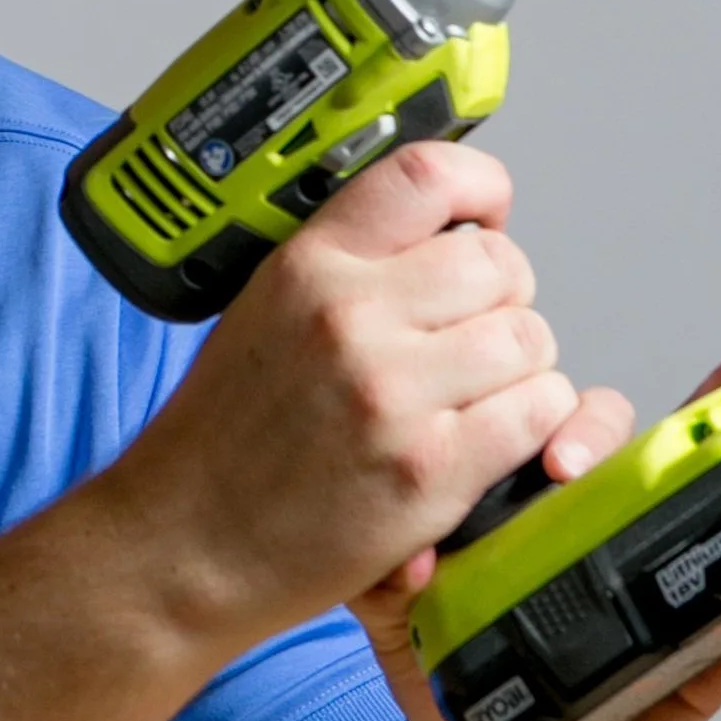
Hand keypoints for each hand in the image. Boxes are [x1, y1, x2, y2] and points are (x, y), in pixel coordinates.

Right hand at [110, 141, 576, 649]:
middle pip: (501, 263)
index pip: (426, 176)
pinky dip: (530, 429)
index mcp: (308, 266)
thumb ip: (344, 269)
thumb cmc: (221, 442)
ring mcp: (391, 392)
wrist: (182, 545)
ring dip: (519, 371)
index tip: (487, 213)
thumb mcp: (262, 313)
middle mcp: (349, 316)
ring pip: (531, 339)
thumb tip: (441, 236)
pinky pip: (538, 413)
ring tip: (472, 399)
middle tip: (470, 338)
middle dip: (504, 299)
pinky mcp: (429, 469)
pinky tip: (482, 443)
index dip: (482, 187)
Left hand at [352, 332, 720, 720]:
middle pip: (688, 447)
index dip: (583, 427)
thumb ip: (396, 580)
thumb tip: (411, 553)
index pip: (585, 433)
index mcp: (558, 505)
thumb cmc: (452, 674)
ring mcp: (681, 589)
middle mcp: (628, 531)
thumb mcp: (407, 620)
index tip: (562, 461)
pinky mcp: (711, 663)